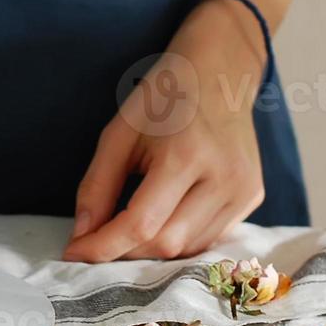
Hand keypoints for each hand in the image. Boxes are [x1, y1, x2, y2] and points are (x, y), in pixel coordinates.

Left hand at [62, 0, 267, 261]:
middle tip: (97, 238)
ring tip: (129, 225)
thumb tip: (82, 237)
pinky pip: (208, 237)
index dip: (103, 246)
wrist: (220, 72)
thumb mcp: (119, 134)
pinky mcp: (253, 197)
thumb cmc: (164, 98)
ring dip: (151, 248)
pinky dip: (178, 239)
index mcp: (187, 155)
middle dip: (125, 249)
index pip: (142, 223)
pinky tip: (163, 217)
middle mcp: (224, 177)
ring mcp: (244, 190)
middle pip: (166, 243)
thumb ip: (97, 186)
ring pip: (188, 247)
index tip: (72, 253)